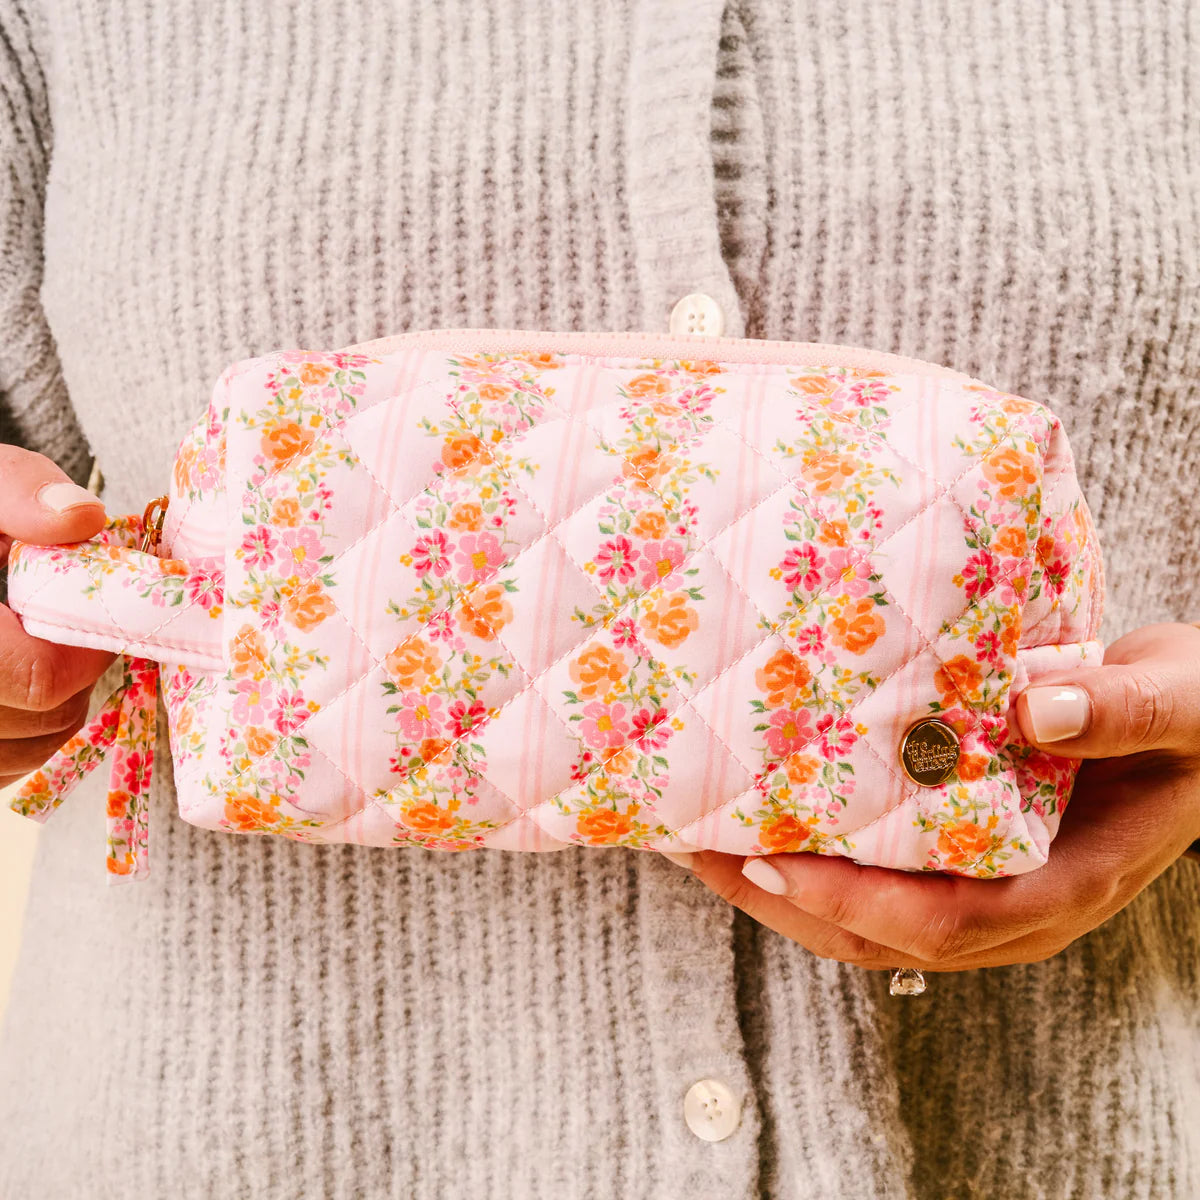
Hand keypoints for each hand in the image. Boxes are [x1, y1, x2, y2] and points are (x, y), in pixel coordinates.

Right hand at [0, 445, 114, 788]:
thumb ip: (20, 490)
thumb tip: (80, 517)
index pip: (39, 678)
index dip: (85, 651)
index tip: (92, 619)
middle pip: (41, 719)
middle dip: (72, 675)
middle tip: (63, 629)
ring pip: (24, 752)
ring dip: (49, 710)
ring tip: (33, 650)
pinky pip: (2, 767)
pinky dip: (22, 734)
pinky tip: (16, 682)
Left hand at [679, 621, 1199, 971]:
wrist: (1198, 726)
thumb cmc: (1198, 721)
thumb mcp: (1186, 704)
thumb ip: (1125, 711)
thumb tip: (1037, 707)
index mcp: (1065, 886)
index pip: (945, 922)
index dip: (855, 904)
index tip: (775, 861)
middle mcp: (1014, 904)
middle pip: (879, 936)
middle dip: (783, 903)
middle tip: (696, 849)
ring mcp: (984, 885)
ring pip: (865, 917)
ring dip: (779, 886)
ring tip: (698, 836)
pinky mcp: (962, 852)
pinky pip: (876, 873)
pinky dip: (813, 853)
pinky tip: (760, 809)